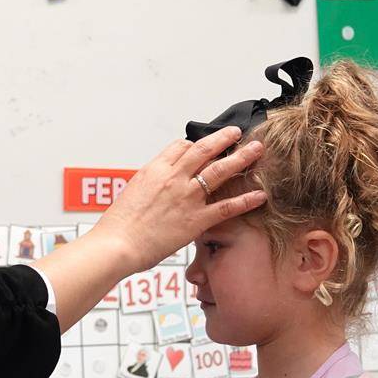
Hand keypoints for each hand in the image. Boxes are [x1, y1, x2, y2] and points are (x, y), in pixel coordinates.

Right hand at [95, 126, 265, 272]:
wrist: (117, 244)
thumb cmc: (120, 224)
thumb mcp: (132, 192)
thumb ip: (151, 185)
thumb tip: (159, 186)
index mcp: (155, 169)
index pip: (181, 147)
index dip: (196, 144)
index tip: (205, 145)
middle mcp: (174, 178)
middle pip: (205, 150)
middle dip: (224, 138)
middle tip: (236, 133)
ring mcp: (187, 197)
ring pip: (221, 170)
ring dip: (242, 157)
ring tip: (256, 149)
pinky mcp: (196, 219)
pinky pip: (227, 207)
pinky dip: (246, 200)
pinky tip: (260, 195)